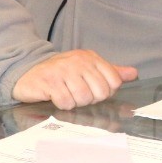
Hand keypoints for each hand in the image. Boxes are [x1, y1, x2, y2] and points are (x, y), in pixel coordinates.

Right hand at [11, 50, 138, 109]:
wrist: (28, 71)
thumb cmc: (61, 74)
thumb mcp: (87, 69)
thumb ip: (111, 72)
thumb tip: (133, 73)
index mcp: (91, 58)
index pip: (114, 81)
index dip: (105, 92)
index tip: (93, 90)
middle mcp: (79, 61)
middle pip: (100, 92)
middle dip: (90, 99)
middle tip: (76, 93)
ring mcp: (63, 70)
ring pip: (83, 98)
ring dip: (75, 102)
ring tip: (65, 94)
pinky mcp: (49, 81)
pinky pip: (66, 102)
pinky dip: (62, 105)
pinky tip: (55, 97)